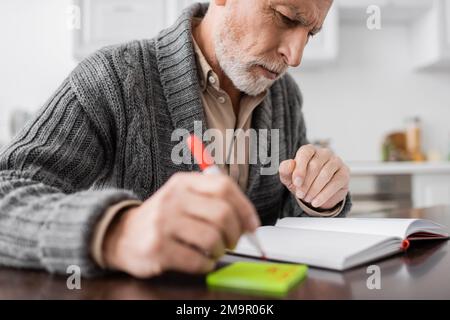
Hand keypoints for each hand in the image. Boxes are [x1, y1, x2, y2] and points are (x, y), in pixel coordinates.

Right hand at [103, 172, 259, 277]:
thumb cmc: (162, 218)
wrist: (121, 235)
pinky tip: (201, 261)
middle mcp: (173, 198)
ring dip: (221, 251)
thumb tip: (249, 220)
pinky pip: (197, 260)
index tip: (252, 225)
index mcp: (183, 182)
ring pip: (212, 239)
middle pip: (222, 213)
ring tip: (214, 252)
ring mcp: (163, 223)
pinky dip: (207, 265)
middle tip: (233, 242)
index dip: (245, 208)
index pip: (224, 186)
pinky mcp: (158, 248)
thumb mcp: (182, 197)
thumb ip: (213, 200)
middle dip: (236, 234)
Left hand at [279, 144, 349, 209]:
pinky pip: (335, 183)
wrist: (316, 194)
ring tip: (308, 199)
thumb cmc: (302, 181)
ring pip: (325, 174)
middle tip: (300, 194)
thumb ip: (285, 170)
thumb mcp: (289, 177)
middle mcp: (324, 153)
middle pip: (315, 165)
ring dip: (314, 189)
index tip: (296, 183)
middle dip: (306, 183)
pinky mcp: (344, 173)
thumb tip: (289, 164)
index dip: (300, 169)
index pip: (305, 153)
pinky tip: (316, 202)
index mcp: (309, 150)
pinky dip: (324, 195)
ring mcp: (336, 162)